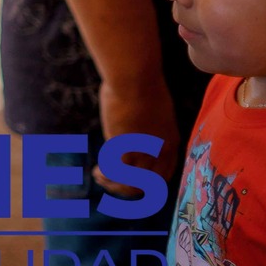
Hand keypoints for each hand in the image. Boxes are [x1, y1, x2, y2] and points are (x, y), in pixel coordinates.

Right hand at [94, 76, 180, 195]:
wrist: (135, 78)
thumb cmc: (140, 83)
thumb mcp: (152, 107)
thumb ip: (146, 121)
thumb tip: (134, 119)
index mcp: (170, 141)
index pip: (165, 173)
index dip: (148, 183)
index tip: (130, 179)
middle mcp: (160, 151)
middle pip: (150, 185)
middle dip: (130, 188)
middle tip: (112, 181)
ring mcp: (144, 150)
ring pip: (132, 183)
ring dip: (115, 185)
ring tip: (100, 176)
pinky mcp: (125, 147)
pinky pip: (115, 173)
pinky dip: (105, 176)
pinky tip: (96, 171)